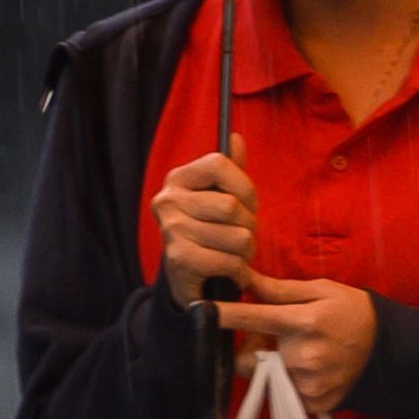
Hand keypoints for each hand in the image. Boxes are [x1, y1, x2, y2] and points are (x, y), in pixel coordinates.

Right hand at [153, 134, 255, 306]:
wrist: (186, 279)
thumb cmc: (209, 231)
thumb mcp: (219, 197)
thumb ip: (230, 169)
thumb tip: (235, 138)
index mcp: (179, 178)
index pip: (219, 163)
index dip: (245, 187)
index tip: (247, 205)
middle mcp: (168, 201)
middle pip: (231, 206)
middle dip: (250, 225)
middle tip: (242, 236)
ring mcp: (171, 231)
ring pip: (238, 237)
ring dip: (247, 252)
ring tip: (235, 254)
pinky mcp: (179, 261)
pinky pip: (231, 262)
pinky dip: (239, 271)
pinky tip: (230, 272)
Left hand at [217, 272, 379, 413]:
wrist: (389, 350)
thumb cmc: (352, 313)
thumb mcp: (322, 290)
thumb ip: (279, 289)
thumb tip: (243, 277)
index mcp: (305, 322)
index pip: (253, 317)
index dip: (224, 314)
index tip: (200, 309)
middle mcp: (303, 356)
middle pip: (249, 357)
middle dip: (254, 347)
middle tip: (279, 337)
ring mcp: (308, 384)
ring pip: (265, 377)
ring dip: (271, 365)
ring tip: (300, 352)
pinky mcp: (313, 404)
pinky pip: (282, 393)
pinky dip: (288, 382)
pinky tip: (311, 369)